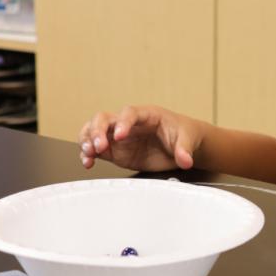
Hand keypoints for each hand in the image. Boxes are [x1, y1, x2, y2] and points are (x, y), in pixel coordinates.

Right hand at [78, 105, 205, 171]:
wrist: (182, 145)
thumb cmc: (183, 134)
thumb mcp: (188, 139)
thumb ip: (184, 149)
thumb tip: (185, 160)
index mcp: (146, 114)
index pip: (129, 113)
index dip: (123, 123)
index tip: (120, 136)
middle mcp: (128, 123)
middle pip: (104, 118)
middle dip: (98, 131)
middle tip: (99, 146)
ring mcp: (119, 137)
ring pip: (94, 131)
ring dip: (87, 140)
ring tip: (88, 153)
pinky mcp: (116, 151)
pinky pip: (96, 149)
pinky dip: (89, 154)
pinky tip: (88, 162)